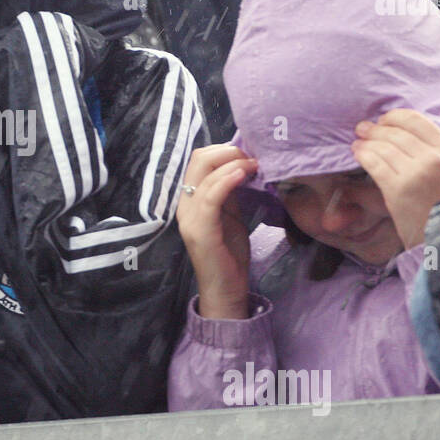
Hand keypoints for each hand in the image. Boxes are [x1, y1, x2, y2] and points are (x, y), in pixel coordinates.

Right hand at [175, 145, 257, 318]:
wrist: (226, 289)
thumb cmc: (229, 254)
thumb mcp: (230, 215)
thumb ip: (229, 192)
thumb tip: (242, 165)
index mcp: (190, 199)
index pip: (199, 160)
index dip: (223, 150)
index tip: (248, 154)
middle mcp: (184, 205)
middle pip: (198, 160)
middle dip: (228, 151)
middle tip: (252, 158)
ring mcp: (190, 218)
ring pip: (205, 174)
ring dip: (234, 163)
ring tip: (255, 165)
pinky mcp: (201, 231)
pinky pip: (210, 197)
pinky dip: (227, 180)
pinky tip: (243, 174)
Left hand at [351, 109, 439, 248]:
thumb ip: (429, 149)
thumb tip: (395, 127)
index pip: (415, 119)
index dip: (393, 117)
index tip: (383, 121)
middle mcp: (433, 159)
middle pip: (395, 132)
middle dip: (374, 129)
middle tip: (362, 129)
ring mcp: (415, 173)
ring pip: (382, 146)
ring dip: (365, 142)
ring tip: (357, 143)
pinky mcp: (398, 189)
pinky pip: (374, 163)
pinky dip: (362, 155)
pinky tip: (357, 154)